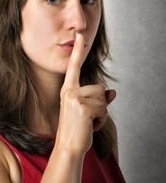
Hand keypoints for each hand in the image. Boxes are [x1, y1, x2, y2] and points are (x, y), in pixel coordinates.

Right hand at [55, 33, 115, 155]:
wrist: (68, 147)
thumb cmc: (76, 128)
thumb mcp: (86, 110)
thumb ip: (98, 99)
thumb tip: (113, 92)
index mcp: (68, 89)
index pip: (74, 66)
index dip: (77, 50)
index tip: (80, 35)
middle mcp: (70, 91)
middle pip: (100, 87)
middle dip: (100, 104)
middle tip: (87, 117)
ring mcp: (76, 99)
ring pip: (104, 98)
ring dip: (101, 113)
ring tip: (88, 122)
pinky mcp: (84, 108)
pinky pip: (104, 109)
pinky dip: (102, 120)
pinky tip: (89, 126)